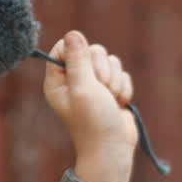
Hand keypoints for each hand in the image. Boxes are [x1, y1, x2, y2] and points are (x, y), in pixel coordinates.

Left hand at [42, 30, 136, 181]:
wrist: (113, 147)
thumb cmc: (93, 121)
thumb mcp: (83, 87)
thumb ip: (78, 60)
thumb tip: (72, 33)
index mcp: (58, 80)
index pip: (63, 48)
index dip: (77, 51)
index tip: (85, 66)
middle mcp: (74, 80)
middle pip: (91, 50)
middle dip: (102, 69)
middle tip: (100, 89)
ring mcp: (94, 84)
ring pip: (110, 61)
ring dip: (114, 80)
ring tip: (110, 99)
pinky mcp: (111, 89)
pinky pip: (122, 73)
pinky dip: (123, 87)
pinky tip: (118, 103)